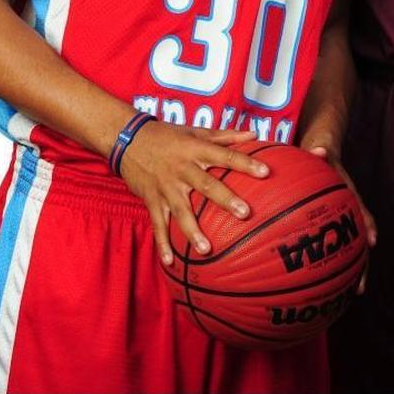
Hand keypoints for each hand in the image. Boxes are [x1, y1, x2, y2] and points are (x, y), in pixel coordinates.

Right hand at [118, 121, 267, 265]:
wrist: (128, 139)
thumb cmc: (168, 135)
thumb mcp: (196, 131)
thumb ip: (225, 136)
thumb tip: (254, 135)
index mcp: (196, 150)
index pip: (225, 156)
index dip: (246, 163)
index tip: (266, 172)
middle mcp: (182, 169)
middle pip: (206, 185)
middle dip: (226, 199)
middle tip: (245, 213)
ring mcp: (165, 186)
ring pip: (181, 211)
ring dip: (193, 231)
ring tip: (207, 249)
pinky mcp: (151, 200)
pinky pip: (157, 224)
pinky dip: (162, 244)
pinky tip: (170, 262)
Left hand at [301, 139, 376, 294]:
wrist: (323, 152)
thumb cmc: (321, 153)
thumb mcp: (321, 150)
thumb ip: (321, 151)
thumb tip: (320, 150)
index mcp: (349, 195)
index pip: (362, 212)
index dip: (368, 227)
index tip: (372, 242)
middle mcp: (349, 212)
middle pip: (360, 241)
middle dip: (362, 265)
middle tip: (360, 288)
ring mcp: (341, 221)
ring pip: (349, 249)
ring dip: (350, 272)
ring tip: (348, 295)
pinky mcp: (328, 226)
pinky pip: (330, 247)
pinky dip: (328, 264)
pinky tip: (317, 286)